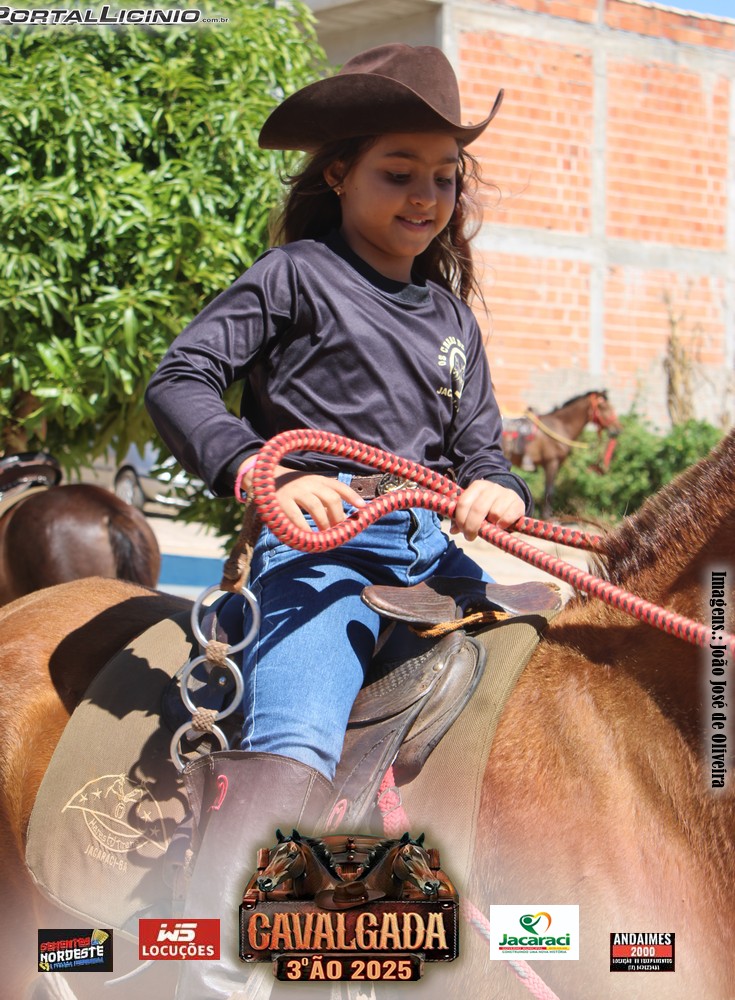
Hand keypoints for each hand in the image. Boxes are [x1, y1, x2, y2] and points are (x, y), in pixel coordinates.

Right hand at [238, 459, 365, 531]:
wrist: (261, 477)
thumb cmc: (291, 487)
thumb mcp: (309, 487)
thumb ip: (324, 498)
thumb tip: (344, 518)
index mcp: (317, 479)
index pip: (338, 487)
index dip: (352, 496)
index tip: (362, 507)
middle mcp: (308, 483)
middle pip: (331, 498)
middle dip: (338, 517)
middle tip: (338, 530)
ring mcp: (294, 491)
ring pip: (316, 507)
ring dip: (324, 524)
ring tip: (325, 535)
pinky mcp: (280, 501)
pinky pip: (296, 516)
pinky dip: (304, 528)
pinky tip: (308, 537)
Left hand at [450, 480, 524, 540]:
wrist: (510, 501)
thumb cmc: (487, 508)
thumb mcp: (473, 509)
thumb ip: (461, 518)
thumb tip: (453, 530)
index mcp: (477, 486)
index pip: (464, 503)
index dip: (460, 519)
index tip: (462, 531)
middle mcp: (492, 487)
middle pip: (478, 509)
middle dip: (471, 526)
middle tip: (470, 536)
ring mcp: (506, 493)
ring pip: (494, 514)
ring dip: (490, 525)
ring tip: (490, 526)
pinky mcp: (518, 503)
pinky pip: (507, 518)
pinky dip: (502, 525)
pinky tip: (500, 526)